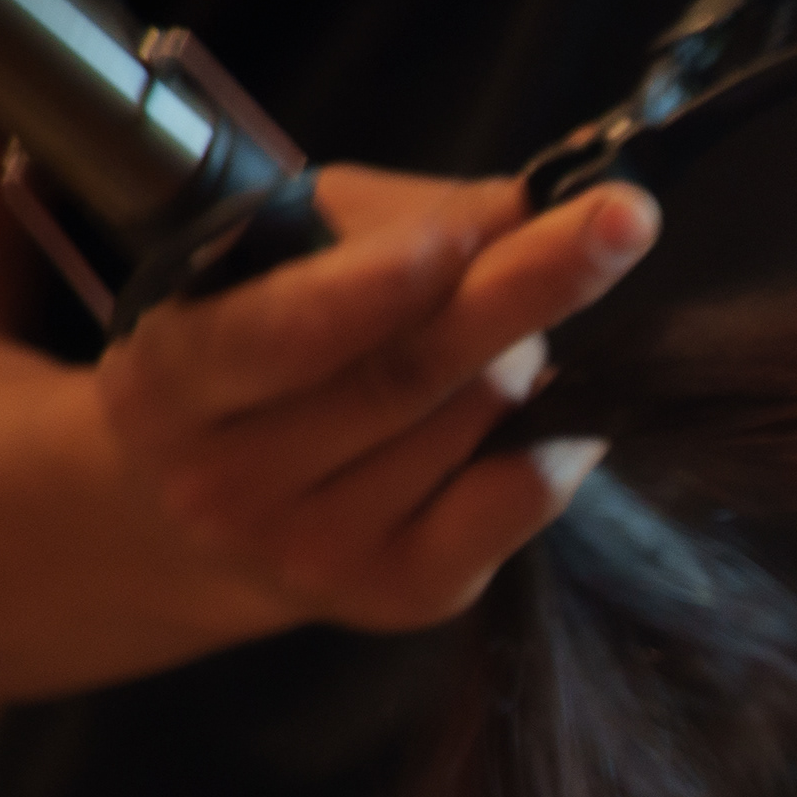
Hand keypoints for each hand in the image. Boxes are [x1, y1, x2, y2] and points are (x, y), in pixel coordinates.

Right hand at [0, 162, 659, 697]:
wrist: (203, 517)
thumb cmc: (260, 352)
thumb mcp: (282, 263)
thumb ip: (394, 226)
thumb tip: (529, 203)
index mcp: (175, 381)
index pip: (290, 331)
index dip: (391, 276)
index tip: (493, 219)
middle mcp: (231, 481)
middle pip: (411, 376)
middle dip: (525, 290)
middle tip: (622, 222)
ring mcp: (317, 550)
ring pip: (475, 424)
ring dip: (525, 359)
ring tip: (511, 334)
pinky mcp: (402, 593)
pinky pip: (517, 497)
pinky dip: (561, 439)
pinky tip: (567, 410)